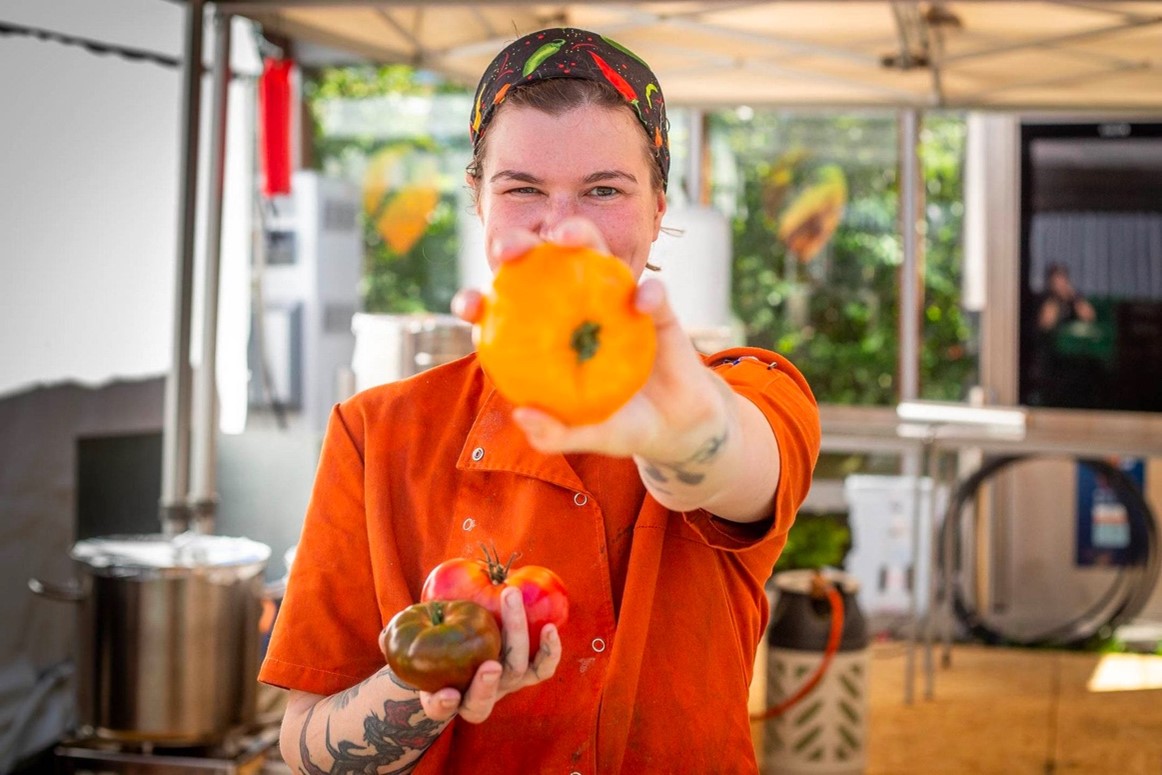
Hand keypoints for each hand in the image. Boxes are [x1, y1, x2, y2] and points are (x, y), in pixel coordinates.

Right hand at [382, 587, 561, 723]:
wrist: (461, 649)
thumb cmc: (432, 649)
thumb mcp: (410, 647)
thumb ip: (396, 643)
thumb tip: (383, 637)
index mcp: (447, 698)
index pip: (442, 707)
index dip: (442, 704)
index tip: (442, 695)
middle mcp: (479, 696)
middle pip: (485, 696)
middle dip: (486, 684)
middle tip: (488, 665)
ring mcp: (504, 683)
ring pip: (516, 673)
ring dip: (519, 644)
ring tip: (515, 612)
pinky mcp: (525, 669)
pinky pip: (542, 667)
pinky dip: (550, 651)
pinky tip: (550, 627)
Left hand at [452, 217, 729, 462]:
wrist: (678, 426)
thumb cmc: (622, 426)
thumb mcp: (589, 436)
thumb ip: (556, 434)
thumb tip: (522, 417)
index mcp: (546, 336)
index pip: (503, 311)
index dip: (478, 302)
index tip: (467, 306)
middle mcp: (575, 307)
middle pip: (541, 263)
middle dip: (520, 244)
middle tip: (508, 248)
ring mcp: (614, 300)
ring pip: (595, 254)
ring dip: (581, 236)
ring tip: (566, 235)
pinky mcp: (655, 306)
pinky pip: (654, 291)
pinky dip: (649, 292)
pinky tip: (643, 304)